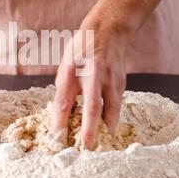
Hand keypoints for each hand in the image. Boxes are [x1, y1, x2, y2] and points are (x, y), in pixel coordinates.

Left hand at [51, 8, 127, 149]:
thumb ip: (64, 87)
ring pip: (110, 108)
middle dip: (89, 130)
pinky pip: (117, 103)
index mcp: (71, 69)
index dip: (60, 121)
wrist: (108, 31)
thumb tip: (62, 114)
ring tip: (101, 142)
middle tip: (86, 146)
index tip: (57, 137)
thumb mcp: (66, 63)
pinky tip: (109, 127)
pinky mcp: (121, 81)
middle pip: (91, 107)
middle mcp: (92, 74)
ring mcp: (109, 78)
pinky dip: (113, 117)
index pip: (64, 100)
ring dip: (106, 127)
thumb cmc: (81, 49)